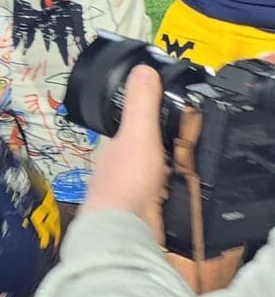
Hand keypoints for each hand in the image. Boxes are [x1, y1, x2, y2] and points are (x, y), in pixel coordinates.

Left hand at [85, 66, 168, 235]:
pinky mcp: (144, 209)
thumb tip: (143, 69)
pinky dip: (172, 190)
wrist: (123, 227)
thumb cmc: (125, 180)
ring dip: (170, 169)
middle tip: (184, 143)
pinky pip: (163, 194)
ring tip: (183, 165)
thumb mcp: (138, 133)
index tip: (170, 116)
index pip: (133, 127)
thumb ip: (143, 103)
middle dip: (165, 148)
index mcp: (113, 146)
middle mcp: (119, 166)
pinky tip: (179, 189)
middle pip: (148, 150)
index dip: (151, 120)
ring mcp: (131, 189)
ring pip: (156, 173)